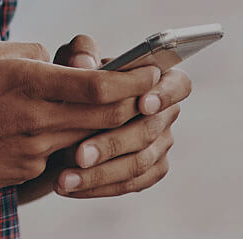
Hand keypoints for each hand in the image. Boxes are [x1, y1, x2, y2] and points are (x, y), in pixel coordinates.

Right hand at [0, 39, 159, 193]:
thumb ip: (29, 51)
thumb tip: (59, 60)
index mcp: (27, 81)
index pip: (99, 86)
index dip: (134, 80)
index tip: (153, 71)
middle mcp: (35, 118)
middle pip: (107, 117)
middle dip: (134, 104)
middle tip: (146, 92)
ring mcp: (33, 149)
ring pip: (91, 137)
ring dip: (106, 125)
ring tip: (112, 109)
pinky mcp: (27, 171)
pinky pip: (62, 154)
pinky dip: (73, 142)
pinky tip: (64, 132)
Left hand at [23, 34, 193, 201]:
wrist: (64, 118)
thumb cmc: (76, 82)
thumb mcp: (72, 61)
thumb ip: (80, 53)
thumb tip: (83, 63)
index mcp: (158, 79)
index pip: (179, 84)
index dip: (165, 94)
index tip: (143, 103)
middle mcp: (165, 114)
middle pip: (149, 131)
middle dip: (112, 144)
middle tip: (78, 155)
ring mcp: (160, 145)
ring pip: (139, 163)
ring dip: (100, 173)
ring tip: (65, 178)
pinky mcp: (149, 172)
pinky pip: (130, 184)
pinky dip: (99, 187)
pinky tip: (70, 188)